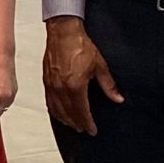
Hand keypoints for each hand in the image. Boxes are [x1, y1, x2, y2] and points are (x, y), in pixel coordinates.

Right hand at [42, 17, 122, 135]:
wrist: (63, 32)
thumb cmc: (79, 45)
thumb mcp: (100, 66)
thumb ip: (108, 85)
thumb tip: (117, 98)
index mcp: (75, 86)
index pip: (81, 112)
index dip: (87, 123)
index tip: (92, 130)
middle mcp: (60, 88)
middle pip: (68, 114)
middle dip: (77, 124)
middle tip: (84, 130)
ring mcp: (51, 85)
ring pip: (56, 110)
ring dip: (65, 119)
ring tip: (72, 124)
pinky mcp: (46, 80)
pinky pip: (49, 101)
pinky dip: (54, 110)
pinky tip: (58, 112)